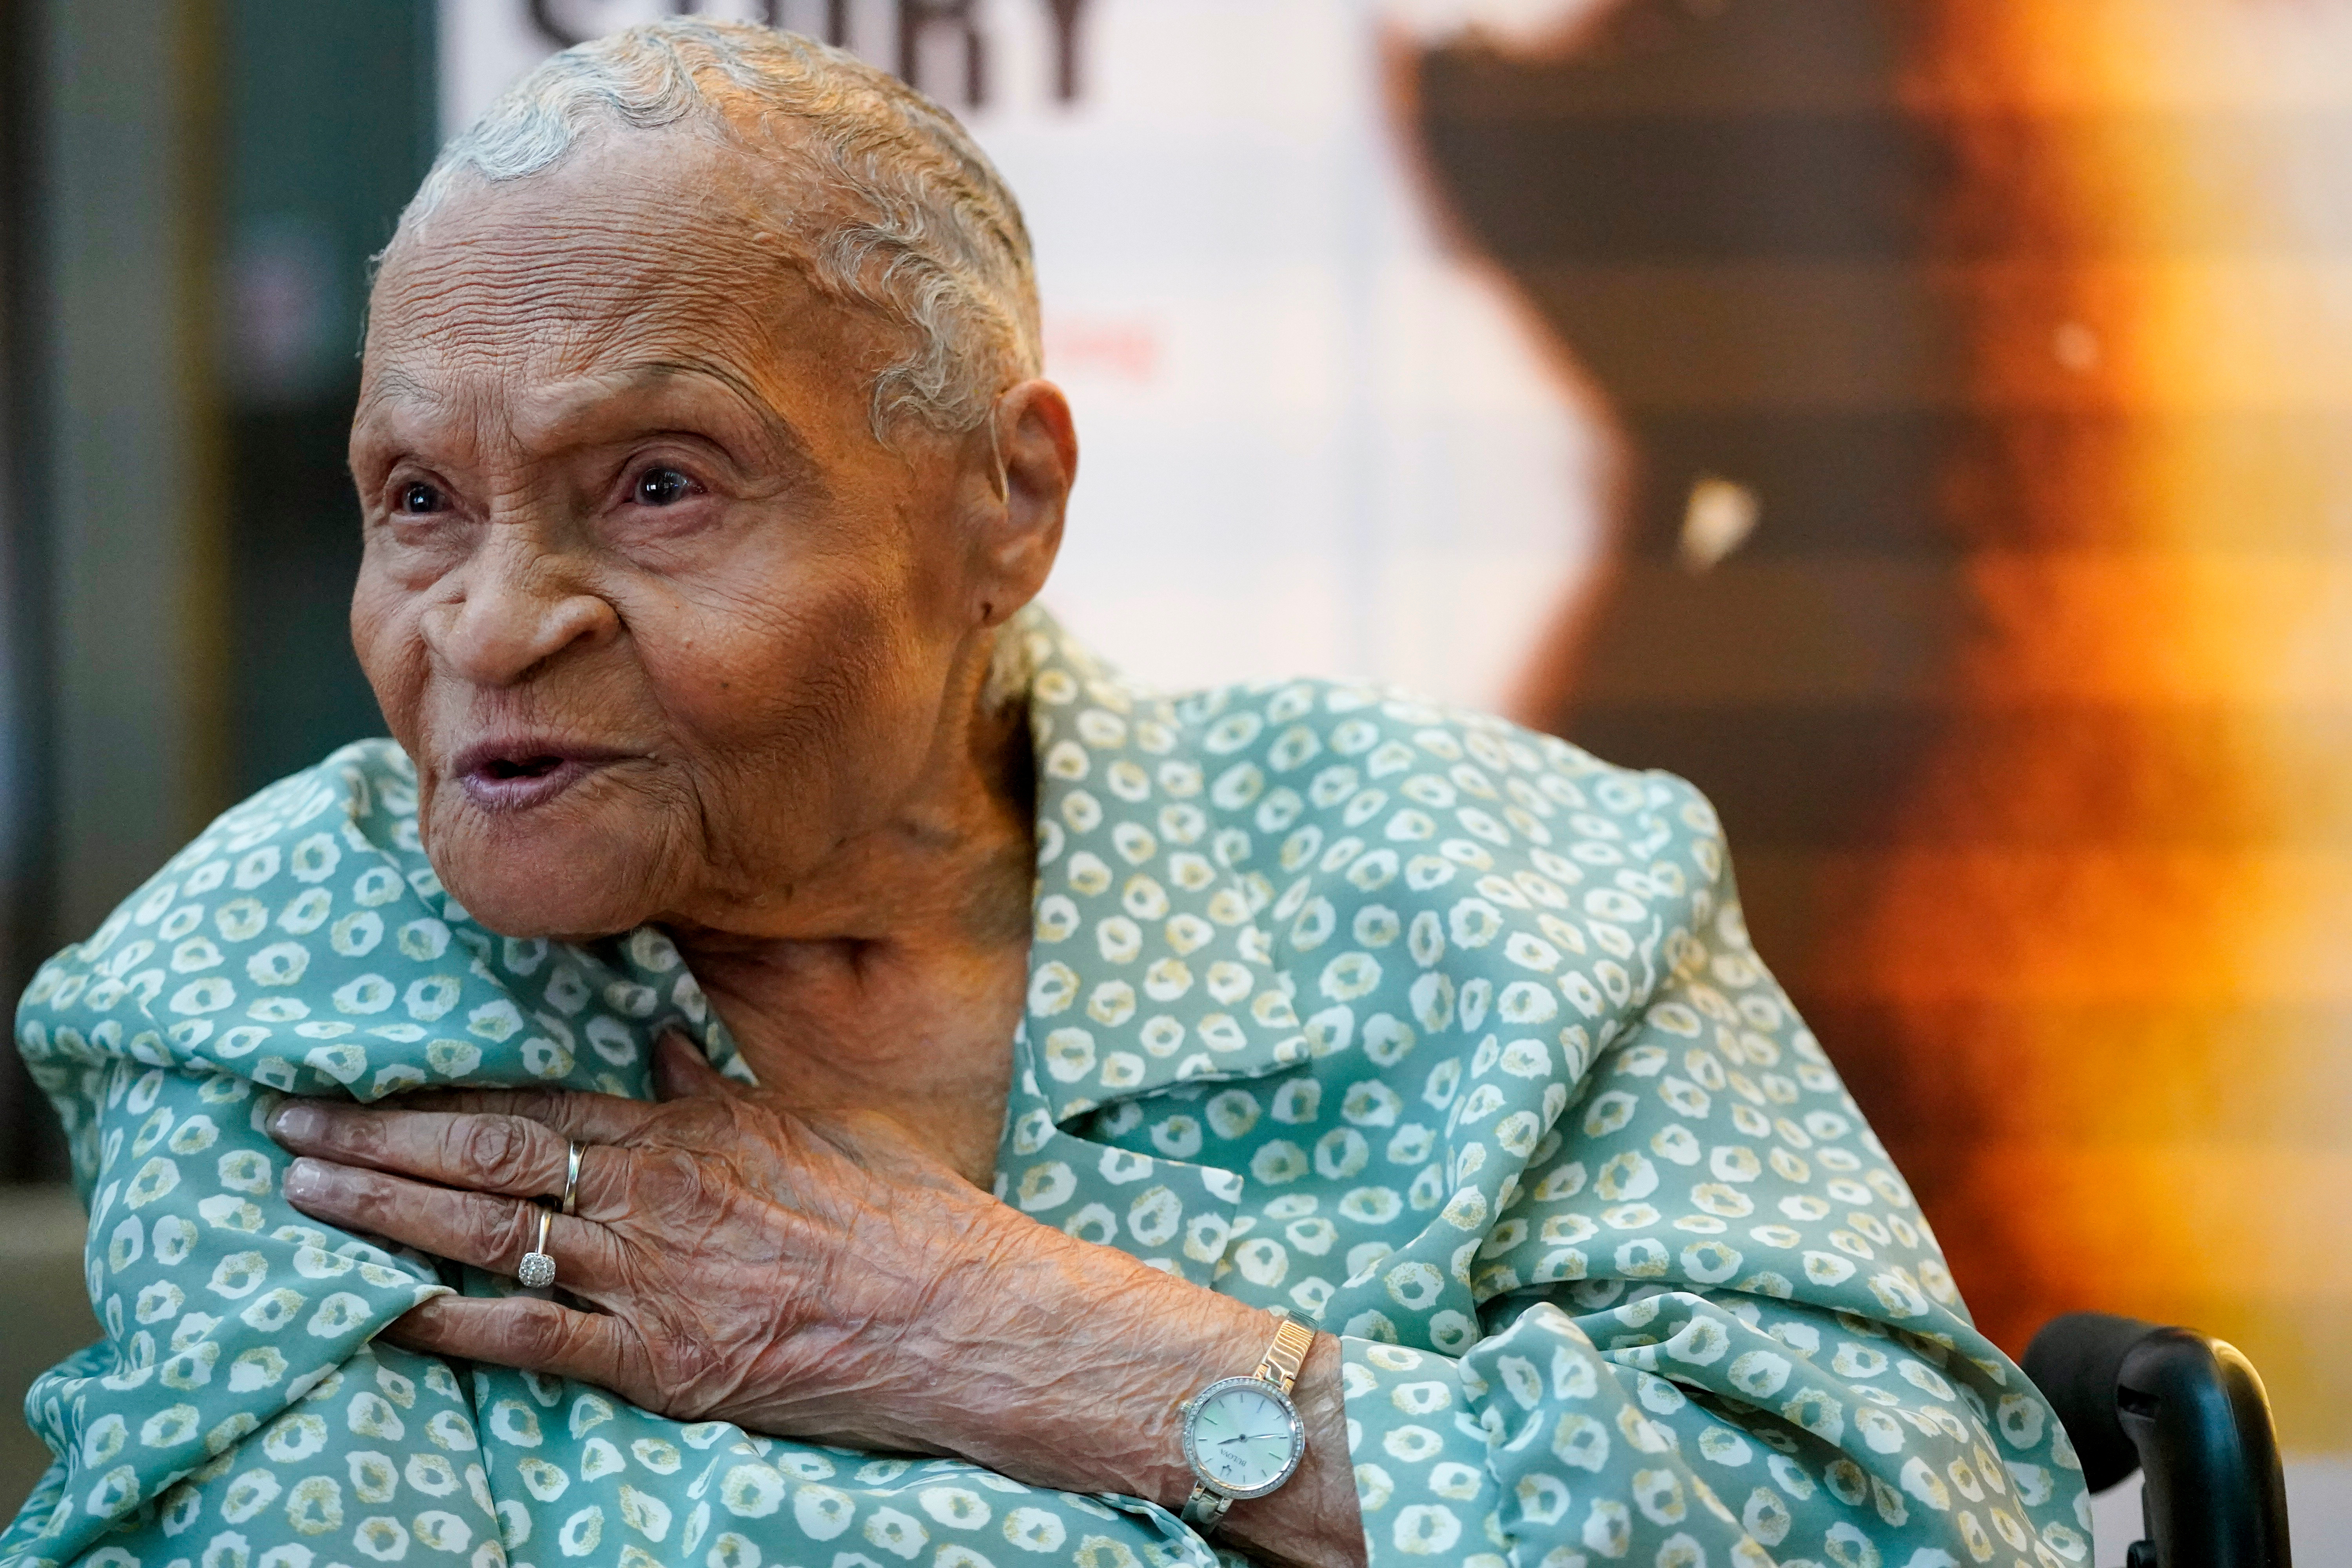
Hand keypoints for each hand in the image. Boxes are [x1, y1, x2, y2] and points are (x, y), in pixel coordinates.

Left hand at [265, 1034, 1365, 1566]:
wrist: (956, 1307)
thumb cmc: (898, 1212)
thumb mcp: (818, 1123)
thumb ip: (726, 1086)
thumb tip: (670, 1041)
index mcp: (687, 1134)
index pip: (534, 1105)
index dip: (435, 1095)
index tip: (360, 1080)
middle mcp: (652, 1195)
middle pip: (486, 1159)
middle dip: (375, 1142)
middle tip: (286, 1125)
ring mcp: (651, 1279)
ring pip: (491, 1235)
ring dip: (386, 1214)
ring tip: (303, 1196)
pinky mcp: (662, 1361)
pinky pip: (539, 1340)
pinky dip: (457, 1326)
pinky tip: (387, 1312)